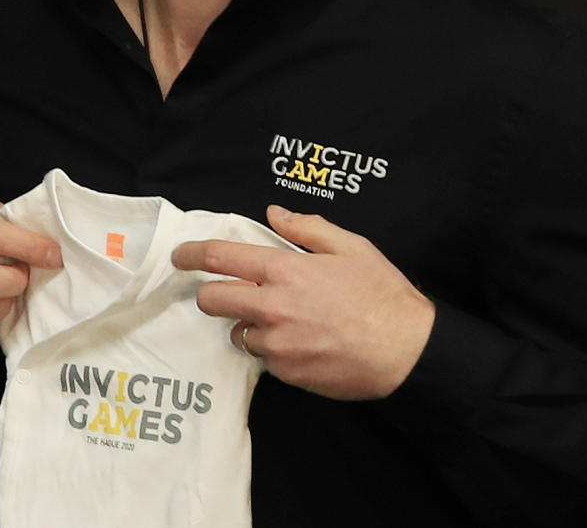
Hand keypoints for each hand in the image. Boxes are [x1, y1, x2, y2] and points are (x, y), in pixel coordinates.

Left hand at [171, 205, 433, 399]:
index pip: (220, 257)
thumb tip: (273, 214)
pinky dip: (273, 348)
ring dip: (247, 324)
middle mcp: (272, 307)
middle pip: (211, 300)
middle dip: (210, 293)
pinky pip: (264, 358)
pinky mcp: (287, 373)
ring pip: (236, 332)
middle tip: (224, 291)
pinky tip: (300, 341)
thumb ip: (307, 227)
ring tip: (279, 319)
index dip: (191, 254)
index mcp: (284, 270)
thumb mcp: (350, 246)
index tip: (179, 255)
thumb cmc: (382, 294)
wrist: (407, 352)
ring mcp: (277, 344)